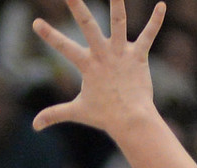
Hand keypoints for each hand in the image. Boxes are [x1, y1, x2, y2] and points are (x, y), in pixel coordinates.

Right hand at [32, 0, 165, 137]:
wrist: (130, 119)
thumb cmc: (104, 116)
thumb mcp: (76, 112)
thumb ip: (54, 114)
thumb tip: (34, 125)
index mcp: (87, 66)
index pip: (63, 47)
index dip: (49, 35)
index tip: (36, 22)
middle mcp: (103, 55)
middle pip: (88, 25)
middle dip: (78, 7)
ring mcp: (121, 53)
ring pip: (119, 22)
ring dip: (118, 4)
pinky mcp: (139, 56)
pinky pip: (148, 35)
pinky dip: (156, 21)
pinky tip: (162, 6)